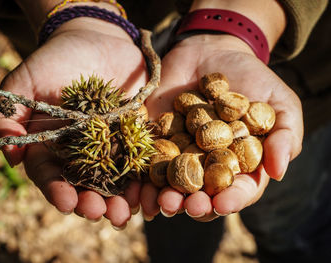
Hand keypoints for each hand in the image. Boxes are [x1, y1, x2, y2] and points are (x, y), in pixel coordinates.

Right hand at [0, 18, 146, 227]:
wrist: (97, 39)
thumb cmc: (56, 58)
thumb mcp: (25, 81)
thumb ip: (10, 115)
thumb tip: (8, 154)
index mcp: (54, 145)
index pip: (52, 175)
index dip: (57, 191)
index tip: (66, 203)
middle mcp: (83, 151)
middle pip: (86, 184)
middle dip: (93, 201)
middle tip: (101, 213)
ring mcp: (111, 144)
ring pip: (116, 179)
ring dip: (121, 198)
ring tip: (127, 212)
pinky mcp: (135, 133)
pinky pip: (142, 159)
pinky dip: (145, 177)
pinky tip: (150, 191)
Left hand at [142, 34, 302, 220]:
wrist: (212, 52)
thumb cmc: (252, 78)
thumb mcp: (279, 103)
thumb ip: (285, 136)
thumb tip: (279, 173)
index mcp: (239, 163)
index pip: (237, 189)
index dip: (232, 199)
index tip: (223, 203)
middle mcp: (208, 165)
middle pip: (202, 193)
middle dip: (194, 204)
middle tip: (187, 206)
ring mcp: (180, 153)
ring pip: (171, 184)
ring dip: (165, 197)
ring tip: (161, 201)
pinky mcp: (156, 139)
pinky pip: (147, 161)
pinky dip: (141, 178)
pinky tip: (136, 189)